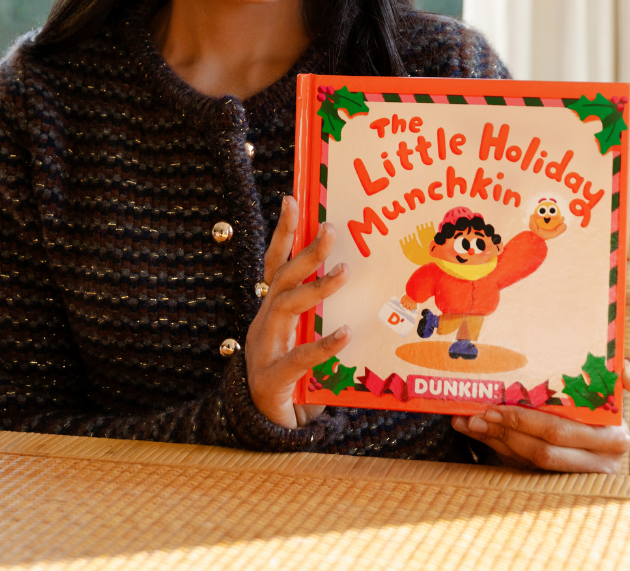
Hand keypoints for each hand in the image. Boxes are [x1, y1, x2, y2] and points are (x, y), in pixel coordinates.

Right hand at [244, 196, 350, 428]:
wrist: (266, 431)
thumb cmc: (295, 383)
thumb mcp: (309, 342)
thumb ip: (325, 319)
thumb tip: (366, 290)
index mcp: (272, 312)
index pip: (275, 264)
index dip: (283, 232)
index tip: (293, 199)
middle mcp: (264, 324)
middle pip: (280, 278)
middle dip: (305, 251)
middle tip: (331, 230)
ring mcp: (263, 350)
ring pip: (285, 307)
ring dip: (315, 287)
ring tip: (343, 273)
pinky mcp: (272, 379)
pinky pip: (297, 358)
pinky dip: (321, 345)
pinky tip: (344, 335)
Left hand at [451, 355, 629, 472]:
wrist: (599, 423)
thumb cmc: (605, 395)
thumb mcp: (618, 381)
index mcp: (612, 438)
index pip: (560, 431)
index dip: (527, 420)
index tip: (500, 405)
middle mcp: (597, 463)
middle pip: (541, 450)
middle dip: (508, 428)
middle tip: (481, 411)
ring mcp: (574, 476)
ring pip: (528, 462)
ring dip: (496, 439)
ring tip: (471, 419)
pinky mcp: (554, 481)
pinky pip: (520, 467)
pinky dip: (494, 446)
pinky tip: (474, 430)